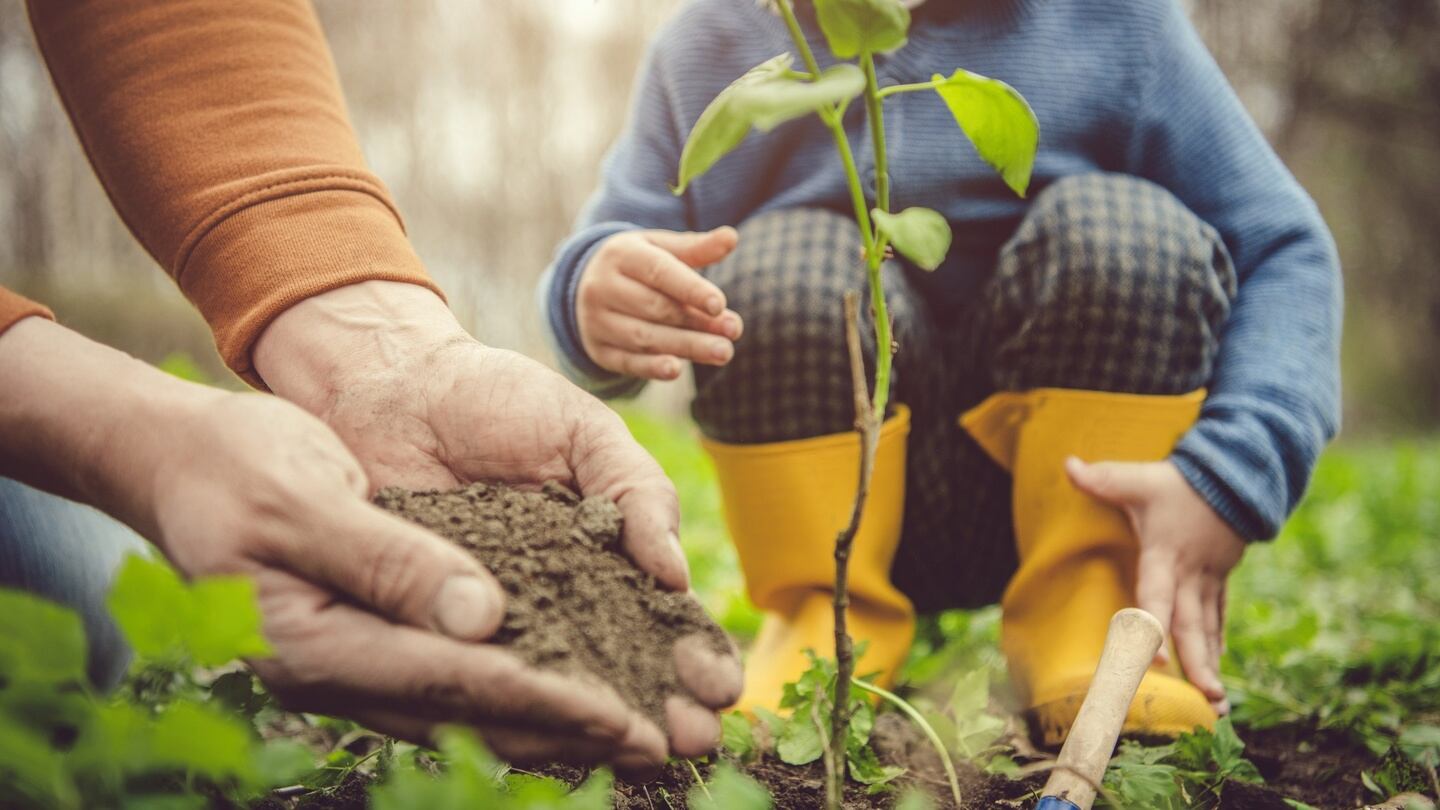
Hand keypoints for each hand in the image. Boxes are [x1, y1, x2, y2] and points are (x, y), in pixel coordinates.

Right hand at [0, 318, 670, 772]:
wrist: (182, 461)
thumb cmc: (235, 465)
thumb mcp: (304, 498)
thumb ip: (388, 560)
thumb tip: (483, 620)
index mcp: (315, 645)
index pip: (452, 680)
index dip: (544, 699)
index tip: (624, 716)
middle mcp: (339, 671)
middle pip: (473, 711)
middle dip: (570, 731)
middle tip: (659, 747)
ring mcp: (353, 663)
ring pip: (469, 706)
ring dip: (555, 721)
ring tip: (634, 735)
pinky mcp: (370, 641)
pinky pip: (455, 679)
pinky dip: (518, 688)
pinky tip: (570, 692)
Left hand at [253, 281, 742, 756]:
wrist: (392, 385)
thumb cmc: (496, 398)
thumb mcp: (584, 431)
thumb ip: (637, 492)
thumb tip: (675, 577)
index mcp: (605, 553)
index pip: (660, 617)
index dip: (692, 653)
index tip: (720, 685)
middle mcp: (555, 598)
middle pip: (618, 668)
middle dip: (659, 706)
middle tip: (691, 739)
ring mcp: (495, 618)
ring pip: (553, 684)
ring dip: (597, 721)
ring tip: (637, 752)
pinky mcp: (433, 627)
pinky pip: (473, 672)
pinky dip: (506, 703)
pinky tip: (541, 728)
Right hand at [576, 228, 743, 379]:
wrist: (586, 287)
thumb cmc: (637, 265)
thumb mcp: (660, 249)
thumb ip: (696, 248)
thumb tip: (732, 237)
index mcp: (621, 255)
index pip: (659, 272)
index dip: (691, 289)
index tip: (720, 304)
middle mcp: (603, 288)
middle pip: (655, 308)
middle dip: (697, 322)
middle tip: (734, 331)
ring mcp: (597, 321)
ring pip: (644, 337)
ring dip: (686, 347)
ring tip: (723, 352)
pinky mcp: (599, 350)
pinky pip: (627, 362)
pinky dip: (651, 368)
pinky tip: (676, 370)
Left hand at [1065, 457, 1243, 713]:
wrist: (1236, 476)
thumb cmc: (1180, 482)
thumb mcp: (1140, 478)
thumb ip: (1103, 478)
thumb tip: (1068, 464)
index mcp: (1166, 553)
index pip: (1158, 593)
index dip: (1155, 624)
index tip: (1156, 659)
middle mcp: (1190, 573)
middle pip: (1191, 623)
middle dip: (1197, 662)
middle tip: (1205, 697)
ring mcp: (1208, 579)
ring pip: (1209, 627)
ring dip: (1211, 663)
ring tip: (1216, 702)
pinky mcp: (1219, 579)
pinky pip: (1218, 617)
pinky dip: (1216, 643)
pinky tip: (1214, 671)